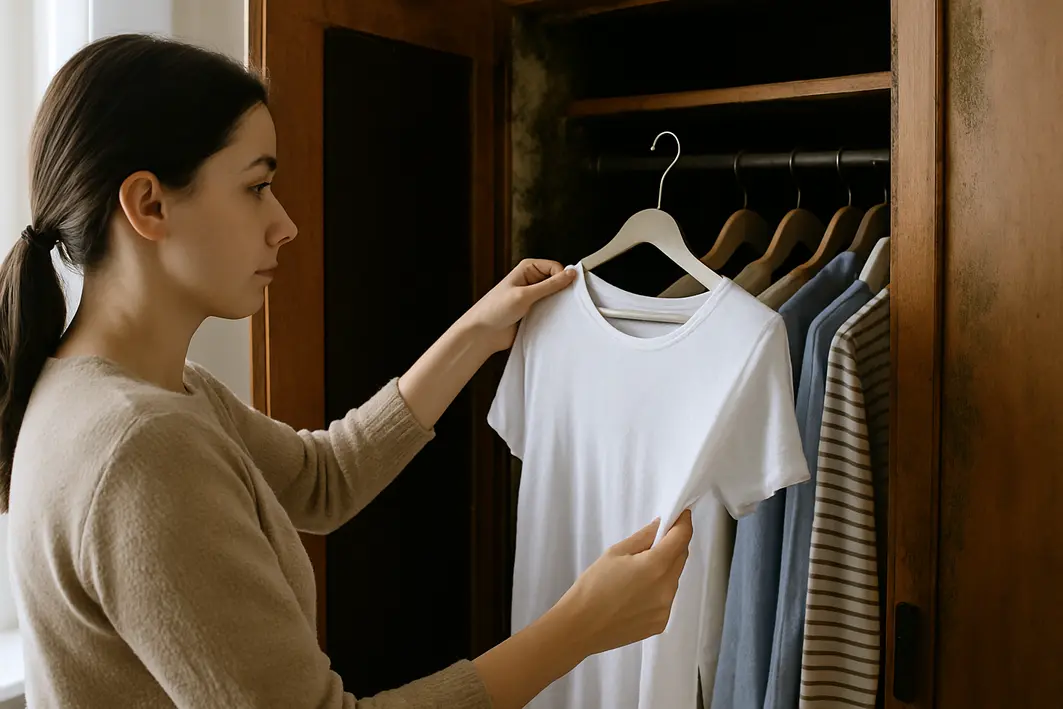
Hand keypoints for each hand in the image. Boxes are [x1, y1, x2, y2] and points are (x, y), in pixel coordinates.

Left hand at [465, 259, 576, 352]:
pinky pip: (551, 311)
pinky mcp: (535, 312)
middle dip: (561, 292)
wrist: (483, 333)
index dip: (562, 278)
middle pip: (558, 282)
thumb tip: (571, 273)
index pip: (556, 267)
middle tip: (560, 304)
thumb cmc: (496, 310)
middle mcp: (532, 280)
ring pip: (556, 297)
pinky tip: (552, 321)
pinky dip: (554, 315)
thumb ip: (550, 285)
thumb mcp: (525, 295)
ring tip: (554, 313)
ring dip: (557, 305)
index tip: (565, 291)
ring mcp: (534, 297)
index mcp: (528, 269)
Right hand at [553, 510, 693, 656]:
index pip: (682, 538)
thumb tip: (661, 525)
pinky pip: (666, 599)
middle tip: (655, 541)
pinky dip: (658, 590)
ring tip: (638, 573)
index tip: (681, 515)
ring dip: (665, 569)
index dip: (684, 523)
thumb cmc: (593, 585)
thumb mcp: (615, 553)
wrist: (580, 627)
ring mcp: (666, 608)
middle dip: (673, 545)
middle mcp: (667, 588)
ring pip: (673, 579)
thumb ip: (643, 537)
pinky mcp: (661, 623)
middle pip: (680, 558)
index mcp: (656, 566)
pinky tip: (636, 594)